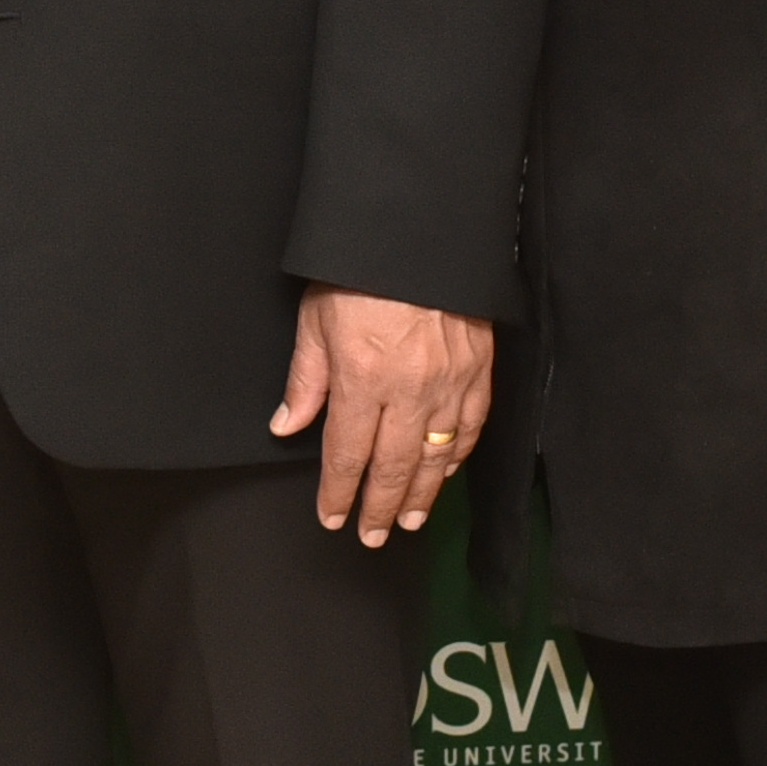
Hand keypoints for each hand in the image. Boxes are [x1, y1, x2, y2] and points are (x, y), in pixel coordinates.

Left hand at [271, 287, 491, 546]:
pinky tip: (446, 472)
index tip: (332, 516)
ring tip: (411, 519)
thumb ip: (305, 378)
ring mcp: (450, 381)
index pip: (347, 453)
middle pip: (394, 466)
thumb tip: (288, 426)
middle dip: (381, 507)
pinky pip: (471, 426)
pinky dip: (458, 455)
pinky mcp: (479, 369)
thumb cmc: (361, 267)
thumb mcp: (316, 317)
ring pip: (436, 455)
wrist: (419, 229)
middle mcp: (409, 388)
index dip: (338, 492)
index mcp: (362, 377)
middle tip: (373, 536)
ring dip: (422, 494)